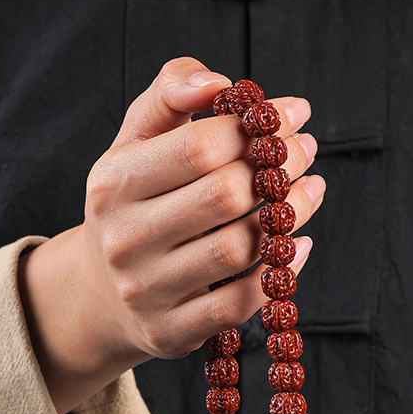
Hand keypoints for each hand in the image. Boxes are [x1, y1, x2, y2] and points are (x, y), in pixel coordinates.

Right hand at [19, 57, 324, 413]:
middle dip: (279, 168)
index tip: (290, 117)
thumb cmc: (135, 205)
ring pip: (239, 249)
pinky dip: (280, 273)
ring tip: (309, 192)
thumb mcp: (136, 144)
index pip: (200, 146)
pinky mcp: (170, 331)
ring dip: (290, 217)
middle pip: (225, 195)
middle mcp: (124, 238)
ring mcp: (145, 291)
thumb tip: (219, 82)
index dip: (257, 128)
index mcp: (114, 183)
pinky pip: (240, 303)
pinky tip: (297, 246)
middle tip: (306, 154)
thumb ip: (170, 95)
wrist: (103, 291)